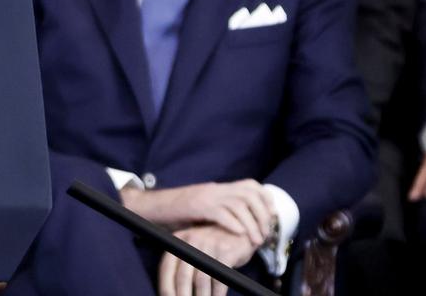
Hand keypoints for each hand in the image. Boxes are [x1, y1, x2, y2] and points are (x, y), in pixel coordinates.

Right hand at [121, 180, 277, 246]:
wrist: (153, 207)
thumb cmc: (177, 212)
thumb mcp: (203, 209)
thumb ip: (220, 211)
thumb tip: (240, 223)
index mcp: (218, 189)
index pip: (250, 185)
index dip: (265, 199)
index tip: (272, 215)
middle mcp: (215, 189)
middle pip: (249, 193)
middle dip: (262, 214)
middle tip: (266, 233)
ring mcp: (206, 196)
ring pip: (239, 204)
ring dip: (252, 223)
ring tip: (256, 239)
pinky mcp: (197, 207)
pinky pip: (220, 213)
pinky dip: (234, 224)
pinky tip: (240, 234)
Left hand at [156, 223, 255, 295]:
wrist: (242, 230)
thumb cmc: (214, 246)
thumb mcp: (194, 249)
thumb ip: (182, 265)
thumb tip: (174, 292)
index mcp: (179, 241)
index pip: (166, 269)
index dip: (166, 288)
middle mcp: (192, 240)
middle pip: (183, 277)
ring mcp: (210, 244)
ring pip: (201, 280)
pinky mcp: (227, 251)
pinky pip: (219, 279)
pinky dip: (217, 295)